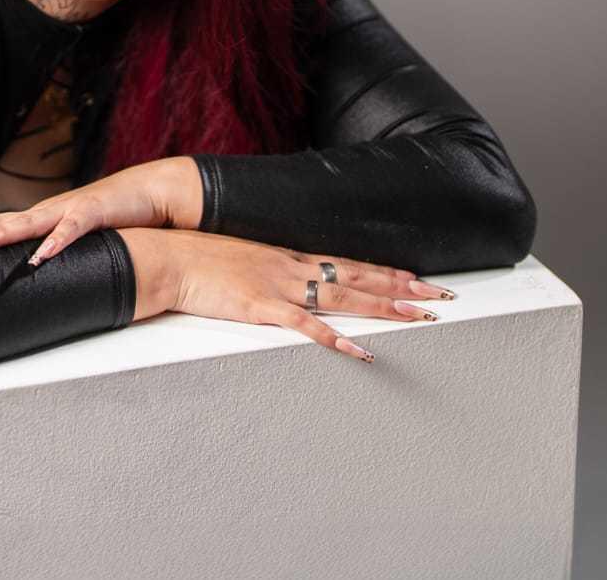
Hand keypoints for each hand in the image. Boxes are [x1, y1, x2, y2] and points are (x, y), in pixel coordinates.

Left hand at [0, 162, 173, 264]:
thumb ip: (45, 251)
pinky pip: (70, 230)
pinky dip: (54, 244)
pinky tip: (38, 257)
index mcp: (36, 219)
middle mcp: (44, 212)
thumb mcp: (68, 238)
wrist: (145, 190)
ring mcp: (65, 210)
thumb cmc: (104, 216)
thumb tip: (21, 273)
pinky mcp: (92, 213)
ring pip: (25, 224)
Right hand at [136, 229, 455, 361]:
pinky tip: (360, 350)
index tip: (418, 276)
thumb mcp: (240, 259)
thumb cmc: (196, 260)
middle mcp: (292, 267)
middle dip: (402, 287)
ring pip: (344, 297)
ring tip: (419, 317)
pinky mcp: (260, 307)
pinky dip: (335, 339)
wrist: (166, 258)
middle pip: (358, 277)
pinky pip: (305, 326)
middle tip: (440, 296)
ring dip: (384, 307)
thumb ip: (265, 269)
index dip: (386, 271)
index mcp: (288, 257)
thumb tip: (284, 280)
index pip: (349, 262)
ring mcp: (278, 286)